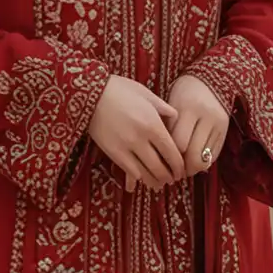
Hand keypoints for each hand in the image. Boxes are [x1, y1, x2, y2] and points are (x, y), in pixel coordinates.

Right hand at [87, 75, 184, 193]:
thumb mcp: (146, 94)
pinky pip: (129, 171)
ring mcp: (126, 147)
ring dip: (155, 181)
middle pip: (160, 166)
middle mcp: (142, 139)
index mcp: (153, 124)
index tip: (181, 171)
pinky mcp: (113, 153)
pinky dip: (138, 177)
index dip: (178, 166)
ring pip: (146, 173)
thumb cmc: (119, 89)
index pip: (172, 152)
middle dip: (169, 176)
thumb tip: (176, 117)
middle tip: (173, 179)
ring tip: (160, 183)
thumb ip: (163, 108)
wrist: (90, 93)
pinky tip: (142, 178)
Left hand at [163, 73, 228, 177]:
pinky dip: (203, 162)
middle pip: (194, 154)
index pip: (179, 143)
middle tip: (173, 172)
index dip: (170, 157)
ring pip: (205, 158)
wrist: (210, 80)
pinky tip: (195, 161)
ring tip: (184, 168)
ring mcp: (219, 125)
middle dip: (183, 168)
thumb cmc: (183, 94)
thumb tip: (161, 158)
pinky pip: (214, 155)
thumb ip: (167, 128)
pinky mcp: (225, 131)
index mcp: (189, 108)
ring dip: (193, 168)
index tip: (163, 163)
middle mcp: (207, 117)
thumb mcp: (171, 106)